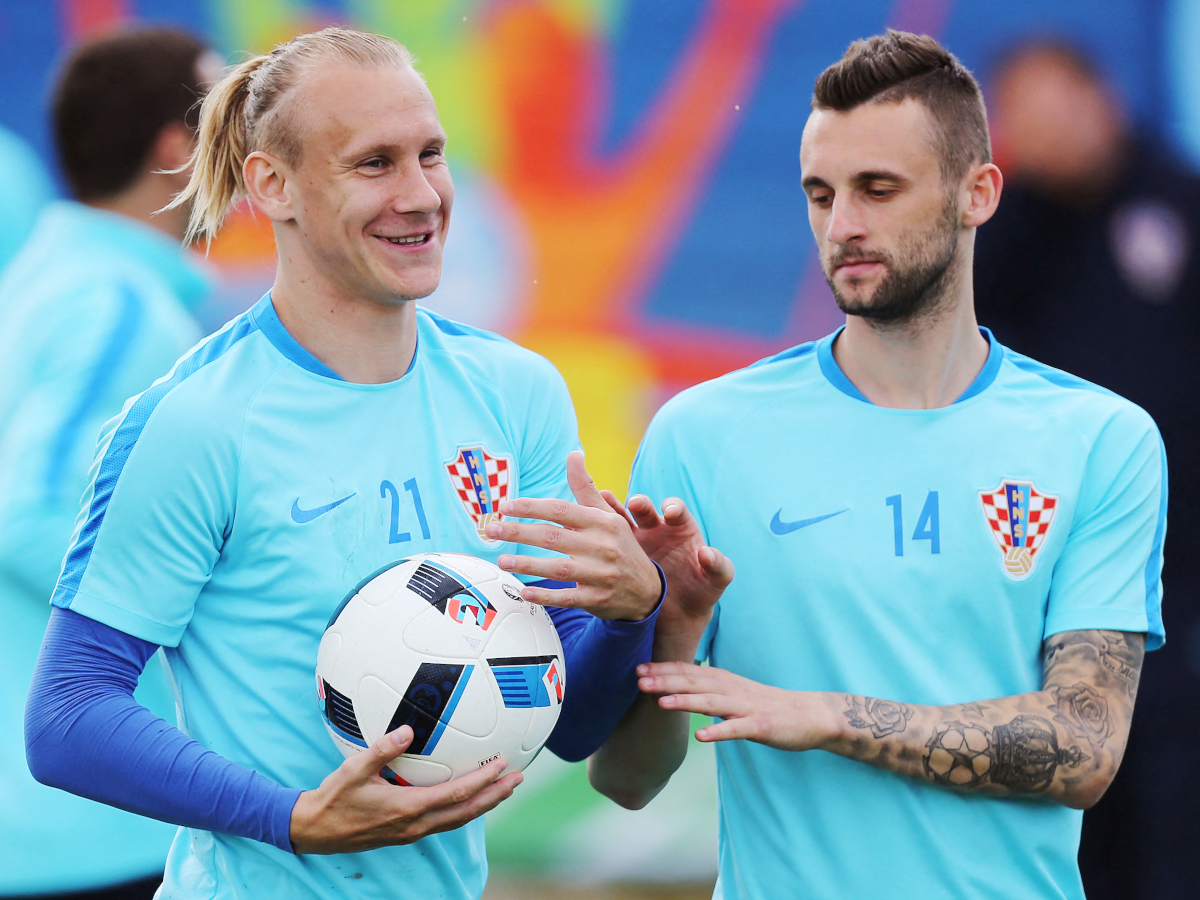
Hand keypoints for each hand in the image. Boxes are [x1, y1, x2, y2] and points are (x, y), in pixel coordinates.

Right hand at [289, 726, 521, 853]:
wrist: (314, 831)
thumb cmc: (334, 798)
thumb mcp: (355, 769)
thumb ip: (383, 749)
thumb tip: (409, 729)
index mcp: (408, 809)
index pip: (457, 794)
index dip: (483, 780)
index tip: (503, 765)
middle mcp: (416, 825)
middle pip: (467, 812)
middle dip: (495, 796)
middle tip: (519, 779)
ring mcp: (412, 832)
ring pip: (458, 820)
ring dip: (484, 804)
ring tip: (504, 789)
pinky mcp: (407, 832)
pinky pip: (445, 821)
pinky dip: (464, 809)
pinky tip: (470, 798)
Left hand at [485, 451, 660, 620]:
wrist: (648, 589)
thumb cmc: (620, 546)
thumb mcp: (608, 515)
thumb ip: (585, 487)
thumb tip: (573, 454)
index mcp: (602, 522)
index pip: (560, 510)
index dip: (531, 507)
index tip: (505, 507)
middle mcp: (602, 546)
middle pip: (553, 537)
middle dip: (519, 533)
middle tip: (491, 530)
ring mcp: (601, 574)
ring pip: (558, 568)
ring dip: (527, 564)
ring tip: (502, 560)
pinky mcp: (598, 599)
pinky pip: (567, 597)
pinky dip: (546, 596)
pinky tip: (524, 592)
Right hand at [604, 493, 732, 624]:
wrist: (680, 612)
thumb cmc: (701, 591)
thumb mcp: (716, 581)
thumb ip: (719, 566)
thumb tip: (708, 554)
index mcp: (682, 529)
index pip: (676, 511)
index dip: (673, 508)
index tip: (669, 512)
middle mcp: (657, 529)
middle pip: (646, 510)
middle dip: (641, 504)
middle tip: (636, 504)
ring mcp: (637, 540)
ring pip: (623, 519)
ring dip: (613, 509)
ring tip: (603, 499)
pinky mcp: (621, 553)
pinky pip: (608, 538)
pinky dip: (599, 528)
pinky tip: (587, 523)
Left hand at [636, 662, 839, 751]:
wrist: (810, 715)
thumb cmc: (767, 705)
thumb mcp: (734, 692)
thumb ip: (708, 688)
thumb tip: (678, 685)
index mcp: (724, 680)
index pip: (690, 670)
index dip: (664, 669)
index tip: (637, 668)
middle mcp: (732, 689)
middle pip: (695, 682)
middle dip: (665, 680)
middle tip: (637, 679)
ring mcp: (746, 707)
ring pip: (711, 703)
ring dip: (685, 701)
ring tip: (660, 702)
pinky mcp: (761, 726)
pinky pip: (737, 730)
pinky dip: (718, 732)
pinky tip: (700, 737)